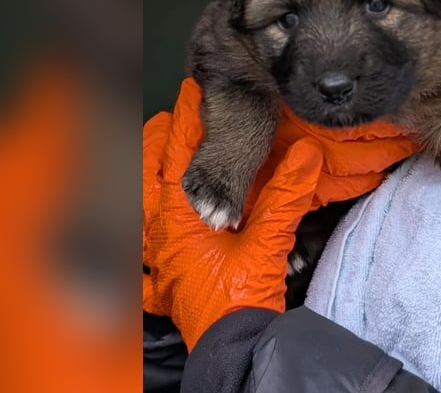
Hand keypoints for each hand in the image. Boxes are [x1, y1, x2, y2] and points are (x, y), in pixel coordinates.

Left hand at [143, 79, 322, 349]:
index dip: (187, 118)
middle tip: (170, 118)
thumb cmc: (244, 300)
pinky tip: (140, 219)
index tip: (195, 90)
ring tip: (154, 153)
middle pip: (144, 174)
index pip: (179, 155)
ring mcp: (158, 255)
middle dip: (155, 141)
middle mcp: (159, 233)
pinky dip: (134, 225)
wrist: (236, 349)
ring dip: (142, 175)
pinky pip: (135, 246)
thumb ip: (286, 195)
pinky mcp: (165, 276)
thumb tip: (306, 151)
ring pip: (134, 205)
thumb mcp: (268, 244)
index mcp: (179, 218)